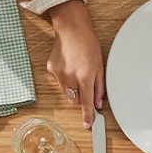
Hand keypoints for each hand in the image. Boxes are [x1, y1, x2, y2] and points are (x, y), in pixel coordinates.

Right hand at [47, 0, 103, 128]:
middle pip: (75, 99)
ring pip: (67, 92)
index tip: (88, 125)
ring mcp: (59, 74)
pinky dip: (65, 78)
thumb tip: (98, 103)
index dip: (87, 115)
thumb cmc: (88, 43)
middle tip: (84, 82)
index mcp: (85, 76)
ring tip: (76, 69)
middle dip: (81, 96)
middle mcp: (71, 77)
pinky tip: (69, 64)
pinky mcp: (51, 70)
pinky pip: (60, 81)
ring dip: (73, 87)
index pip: (86, 102)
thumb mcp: (100, 65)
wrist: (71, 27)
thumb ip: (99, 87)